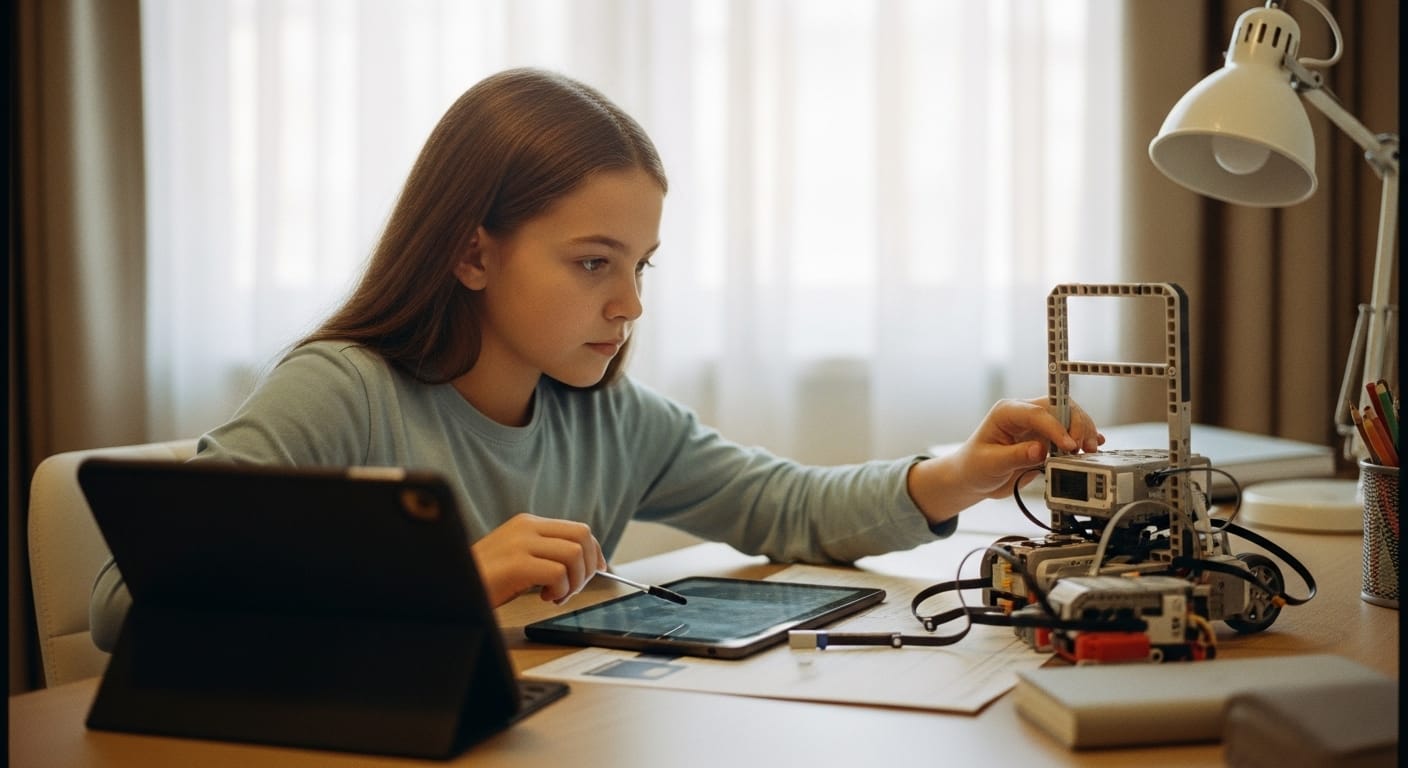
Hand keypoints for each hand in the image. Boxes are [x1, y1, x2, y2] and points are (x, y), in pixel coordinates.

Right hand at [471, 513, 606, 607]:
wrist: (449, 587)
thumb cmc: (484, 579)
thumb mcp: (518, 558)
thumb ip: (545, 553)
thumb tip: (584, 564)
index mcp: (527, 523)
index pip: (579, 529)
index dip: (595, 552)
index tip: (598, 571)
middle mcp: (526, 527)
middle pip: (583, 537)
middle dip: (588, 568)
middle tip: (571, 589)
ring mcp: (520, 543)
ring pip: (574, 554)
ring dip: (574, 582)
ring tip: (555, 595)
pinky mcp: (516, 564)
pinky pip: (558, 573)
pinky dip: (560, 590)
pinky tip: (544, 598)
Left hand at [908, 397, 1102, 523]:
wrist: (972, 477)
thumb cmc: (974, 466)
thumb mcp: (990, 464)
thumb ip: (1015, 456)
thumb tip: (1040, 451)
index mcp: (1006, 412)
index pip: (1038, 413)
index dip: (1057, 428)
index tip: (1069, 445)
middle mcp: (1024, 414)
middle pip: (1059, 408)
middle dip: (1077, 425)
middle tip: (1085, 447)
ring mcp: (1036, 425)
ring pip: (1069, 417)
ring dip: (1083, 431)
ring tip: (1090, 450)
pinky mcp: (1045, 438)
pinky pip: (1069, 432)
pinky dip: (1083, 437)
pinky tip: (1095, 444)